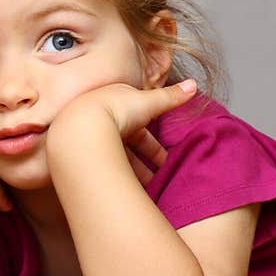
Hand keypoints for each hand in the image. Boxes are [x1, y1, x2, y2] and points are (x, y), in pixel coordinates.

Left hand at [51, 79, 197, 185]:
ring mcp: (91, 138)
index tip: (166, 159)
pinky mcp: (84, 156)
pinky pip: (106, 169)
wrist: (81, 130)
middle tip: (160, 177)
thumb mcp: (149, 101)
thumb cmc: (114, 109)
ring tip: (148, 189)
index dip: (154, 142)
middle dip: (146, 161)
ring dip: (135, 173)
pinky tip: (129, 191)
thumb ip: (171, 96)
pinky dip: (119, 179)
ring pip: (117, 158)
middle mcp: (102, 120)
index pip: (140, 124)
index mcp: (117, 104)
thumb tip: (194, 84)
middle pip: (129, 144)